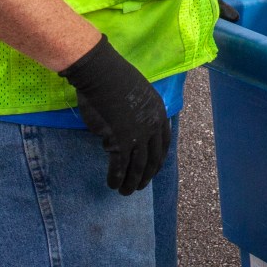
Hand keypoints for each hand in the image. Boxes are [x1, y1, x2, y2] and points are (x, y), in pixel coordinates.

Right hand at [61, 36, 171, 194]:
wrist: (102, 75)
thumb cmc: (115, 79)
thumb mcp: (138, 94)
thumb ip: (139, 112)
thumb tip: (132, 126)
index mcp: (159, 114)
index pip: (164, 143)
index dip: (159, 159)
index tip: (154, 169)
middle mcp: (152, 127)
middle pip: (153, 158)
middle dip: (146, 175)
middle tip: (139, 186)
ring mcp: (137, 135)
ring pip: (137, 166)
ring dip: (131, 182)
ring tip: (125, 192)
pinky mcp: (120, 141)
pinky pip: (119, 166)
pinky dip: (116, 178)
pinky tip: (112, 185)